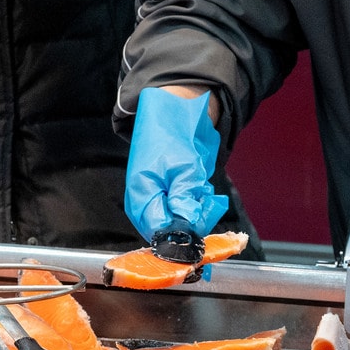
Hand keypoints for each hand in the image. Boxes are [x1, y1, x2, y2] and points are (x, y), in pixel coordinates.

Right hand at [124, 86, 227, 241]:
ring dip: (197, 212)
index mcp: (141, 196)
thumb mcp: (186, 168)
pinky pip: (181, 215)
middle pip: (169, 232)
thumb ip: (185, 200)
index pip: (160, 232)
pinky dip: (195, 205)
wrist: (171, 117)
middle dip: (193, 220)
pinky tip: (199, 189)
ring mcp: (152, 203)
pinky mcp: (163, 200)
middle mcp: (143, 205)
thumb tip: (189, 228)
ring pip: (178, 225)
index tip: (202, 217)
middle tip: (208, 201)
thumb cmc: (173, 138)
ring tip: (202, 189)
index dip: (183, 232)